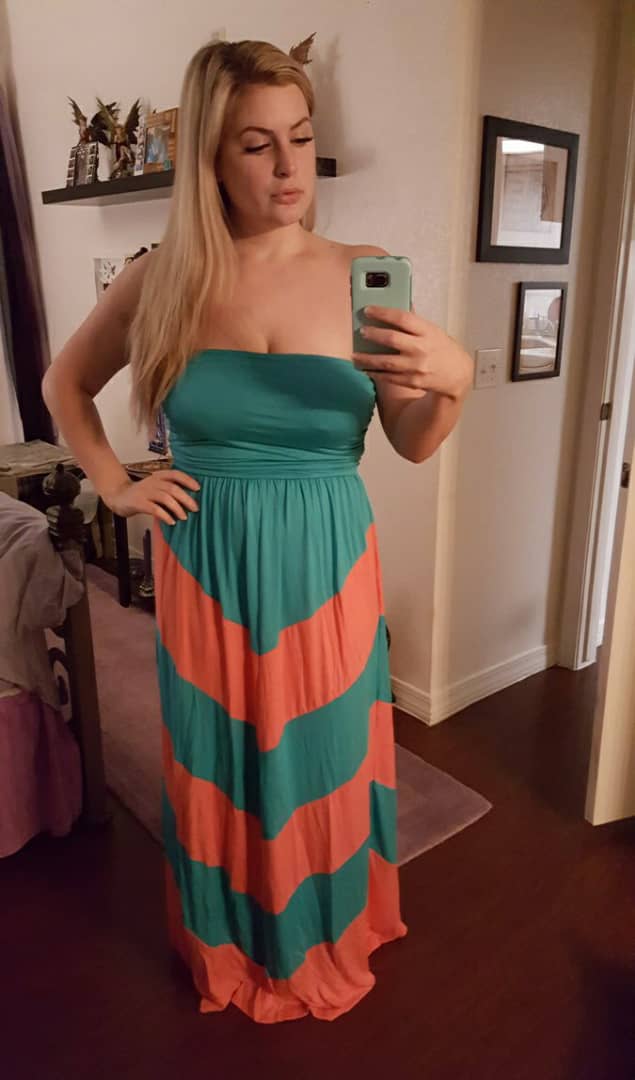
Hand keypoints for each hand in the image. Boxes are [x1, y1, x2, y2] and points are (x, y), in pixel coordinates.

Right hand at [104, 470, 200, 525]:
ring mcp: (145, 492)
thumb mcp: (156, 487)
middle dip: (186, 498)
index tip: (198, 489)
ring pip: (165, 498)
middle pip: (173, 488)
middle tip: (195, 508)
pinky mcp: (139, 502)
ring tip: (184, 517)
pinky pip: (155, 509)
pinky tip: (171, 521)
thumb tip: (190, 499)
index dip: (188, 480)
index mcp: (158, 476)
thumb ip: (169, 489)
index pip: (176, 474)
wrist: (119, 496)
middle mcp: (152, 482)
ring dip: (177, 508)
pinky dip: (165, 515)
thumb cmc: (142, 494)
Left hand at [352, 305, 473, 400]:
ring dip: (367, 358)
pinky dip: (375, 373)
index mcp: (427, 331)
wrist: (458, 375)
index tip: (368, 310)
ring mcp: (416, 367)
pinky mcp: (412, 381)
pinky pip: (388, 377)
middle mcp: (421, 348)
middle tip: (361, 331)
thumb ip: (414, 320)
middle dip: (373, 334)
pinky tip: (366, 368)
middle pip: (391, 339)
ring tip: (355, 355)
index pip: (402, 317)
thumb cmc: (443, 349)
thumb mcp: (433, 330)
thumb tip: (395, 302)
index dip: (382, 312)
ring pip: (386, 362)